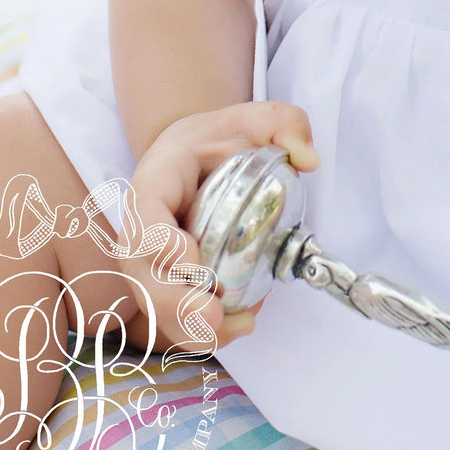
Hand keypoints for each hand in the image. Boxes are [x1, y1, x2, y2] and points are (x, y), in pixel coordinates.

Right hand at [115, 100, 318, 354]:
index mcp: (156, 181)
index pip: (146, 213)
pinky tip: (240, 324)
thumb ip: (284, 123)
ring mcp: (150, 262)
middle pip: (143, 272)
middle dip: (174, 301)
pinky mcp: (166, 285)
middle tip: (212, 314)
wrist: (192, 159)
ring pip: (156, 303)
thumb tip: (308, 160)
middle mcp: (141, 228)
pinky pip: (175, 317)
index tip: (191, 258)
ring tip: (234, 328)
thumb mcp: (251, 118)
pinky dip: (203, 331)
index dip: (159, 241)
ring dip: (189, 326)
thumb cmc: (217, 140)